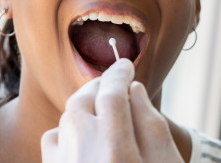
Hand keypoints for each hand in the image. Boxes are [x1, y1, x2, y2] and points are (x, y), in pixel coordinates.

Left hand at [41, 59, 182, 162]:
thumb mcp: (168, 162)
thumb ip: (151, 124)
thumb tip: (134, 91)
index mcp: (116, 149)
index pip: (111, 93)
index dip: (119, 74)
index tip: (127, 66)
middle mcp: (83, 156)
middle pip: (81, 103)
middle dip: (98, 87)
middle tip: (115, 82)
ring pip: (65, 122)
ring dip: (82, 108)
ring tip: (102, 108)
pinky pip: (53, 145)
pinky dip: (66, 132)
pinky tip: (83, 138)